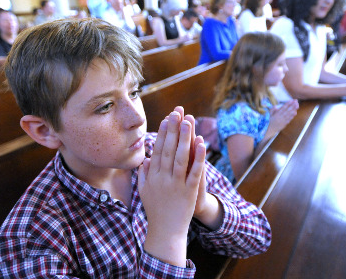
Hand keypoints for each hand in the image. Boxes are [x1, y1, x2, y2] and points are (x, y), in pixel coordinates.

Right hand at [138, 107, 205, 265]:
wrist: (165, 232)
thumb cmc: (155, 211)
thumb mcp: (145, 192)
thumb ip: (144, 174)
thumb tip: (146, 159)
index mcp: (153, 176)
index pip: (158, 150)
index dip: (162, 133)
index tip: (166, 119)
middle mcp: (163, 178)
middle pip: (169, 149)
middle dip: (173, 130)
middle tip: (177, 113)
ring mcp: (176, 184)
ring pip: (181, 157)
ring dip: (184, 139)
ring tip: (188, 122)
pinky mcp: (189, 191)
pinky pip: (194, 172)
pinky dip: (199, 157)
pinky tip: (202, 144)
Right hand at [267, 99, 298, 134]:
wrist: (268, 130)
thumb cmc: (268, 121)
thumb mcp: (268, 115)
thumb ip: (272, 110)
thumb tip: (276, 106)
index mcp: (276, 114)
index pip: (283, 108)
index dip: (287, 104)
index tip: (291, 100)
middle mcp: (280, 117)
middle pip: (287, 111)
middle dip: (292, 106)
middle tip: (296, 101)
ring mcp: (283, 121)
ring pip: (289, 115)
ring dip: (293, 110)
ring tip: (297, 106)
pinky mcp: (284, 124)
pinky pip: (289, 120)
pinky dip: (292, 116)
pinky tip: (295, 113)